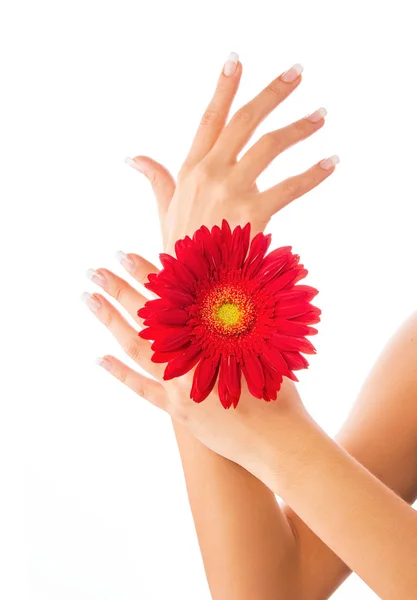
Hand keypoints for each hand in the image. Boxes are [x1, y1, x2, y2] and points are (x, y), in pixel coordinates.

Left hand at [83, 254, 309, 484]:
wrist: (276, 440)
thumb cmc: (279, 390)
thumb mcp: (265, 345)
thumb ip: (245, 317)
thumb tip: (235, 287)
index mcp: (208, 337)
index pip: (169, 297)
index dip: (147, 274)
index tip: (124, 254)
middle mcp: (187, 358)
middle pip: (145, 317)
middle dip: (119, 289)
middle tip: (95, 270)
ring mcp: (177, 384)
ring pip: (135, 347)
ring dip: (111, 321)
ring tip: (89, 298)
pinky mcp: (177, 408)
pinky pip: (142, 388)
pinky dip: (120, 374)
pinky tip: (99, 359)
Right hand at [125, 56, 338, 251]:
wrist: (191, 288)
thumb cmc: (182, 250)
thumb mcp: (165, 210)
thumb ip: (156, 179)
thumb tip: (134, 158)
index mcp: (190, 171)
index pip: (209, 120)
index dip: (223, 89)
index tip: (236, 62)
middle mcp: (210, 174)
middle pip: (244, 122)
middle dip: (272, 93)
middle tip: (296, 73)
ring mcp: (230, 191)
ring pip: (269, 145)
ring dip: (299, 127)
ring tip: (321, 115)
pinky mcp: (252, 212)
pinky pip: (289, 187)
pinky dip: (313, 174)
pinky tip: (330, 162)